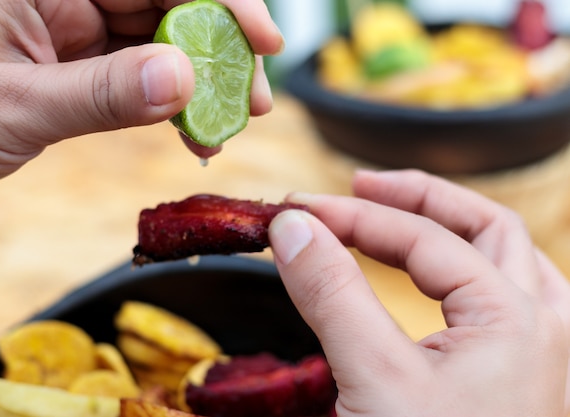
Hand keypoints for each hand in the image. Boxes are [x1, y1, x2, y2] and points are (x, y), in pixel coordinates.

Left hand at [0, 0, 281, 194]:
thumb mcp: (13, 107)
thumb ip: (100, 94)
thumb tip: (183, 82)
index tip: (263, 40)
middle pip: (167, 0)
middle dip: (220, 48)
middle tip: (254, 98)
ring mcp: (70, 23)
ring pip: (160, 38)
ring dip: (201, 81)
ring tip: (230, 122)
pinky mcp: (75, 59)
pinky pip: (138, 73)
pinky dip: (169, 101)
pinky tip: (193, 128)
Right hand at [269, 169, 569, 416]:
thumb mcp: (374, 379)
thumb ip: (333, 294)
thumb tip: (292, 227)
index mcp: (516, 320)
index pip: (422, 238)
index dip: (353, 217)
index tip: (297, 211)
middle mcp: (544, 326)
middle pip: (485, 227)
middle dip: (419, 199)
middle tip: (360, 187)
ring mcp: (539, 352)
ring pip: (504, 257)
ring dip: (449, 225)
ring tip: (396, 213)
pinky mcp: (517, 377)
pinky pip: (501, 295)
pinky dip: (462, 267)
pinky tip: (434, 272)